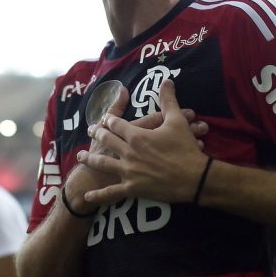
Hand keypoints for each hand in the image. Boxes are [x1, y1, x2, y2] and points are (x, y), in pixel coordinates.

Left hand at [77, 79, 209, 204]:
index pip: (117, 124)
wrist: (194, 178)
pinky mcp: (132, 188)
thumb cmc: (186, 148)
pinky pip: (111, 192)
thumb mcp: (177, 121)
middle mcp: (128, 152)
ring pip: (103, 164)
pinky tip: (87, 196)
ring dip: (90, 159)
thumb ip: (169, 100)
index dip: (109, 120)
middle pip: (107, 141)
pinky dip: (99, 195)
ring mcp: (128, 171)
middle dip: (97, 135)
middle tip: (89, 131)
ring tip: (80, 156)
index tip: (103, 118)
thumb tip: (166, 80)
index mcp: (137, 136)